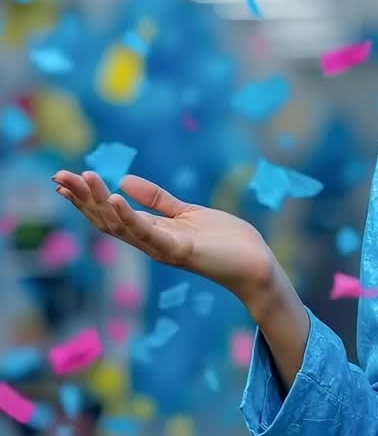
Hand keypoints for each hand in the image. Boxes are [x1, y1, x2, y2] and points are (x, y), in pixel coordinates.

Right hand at [52, 170, 279, 302]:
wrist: (255, 264)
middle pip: (107, 220)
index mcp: (152, 232)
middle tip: (58, 176)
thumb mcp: (187, 213)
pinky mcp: (180, 251)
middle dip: (83, 199)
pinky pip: (149, 233)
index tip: (64, 180)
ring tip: (82, 179)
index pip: (110, 214)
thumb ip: (157, 200)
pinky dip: (130, 216)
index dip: (87, 199)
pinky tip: (115, 197)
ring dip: (99, 202)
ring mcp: (163, 248)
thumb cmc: (225, 241)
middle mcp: (150, 242)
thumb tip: (123, 181)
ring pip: (122, 225)